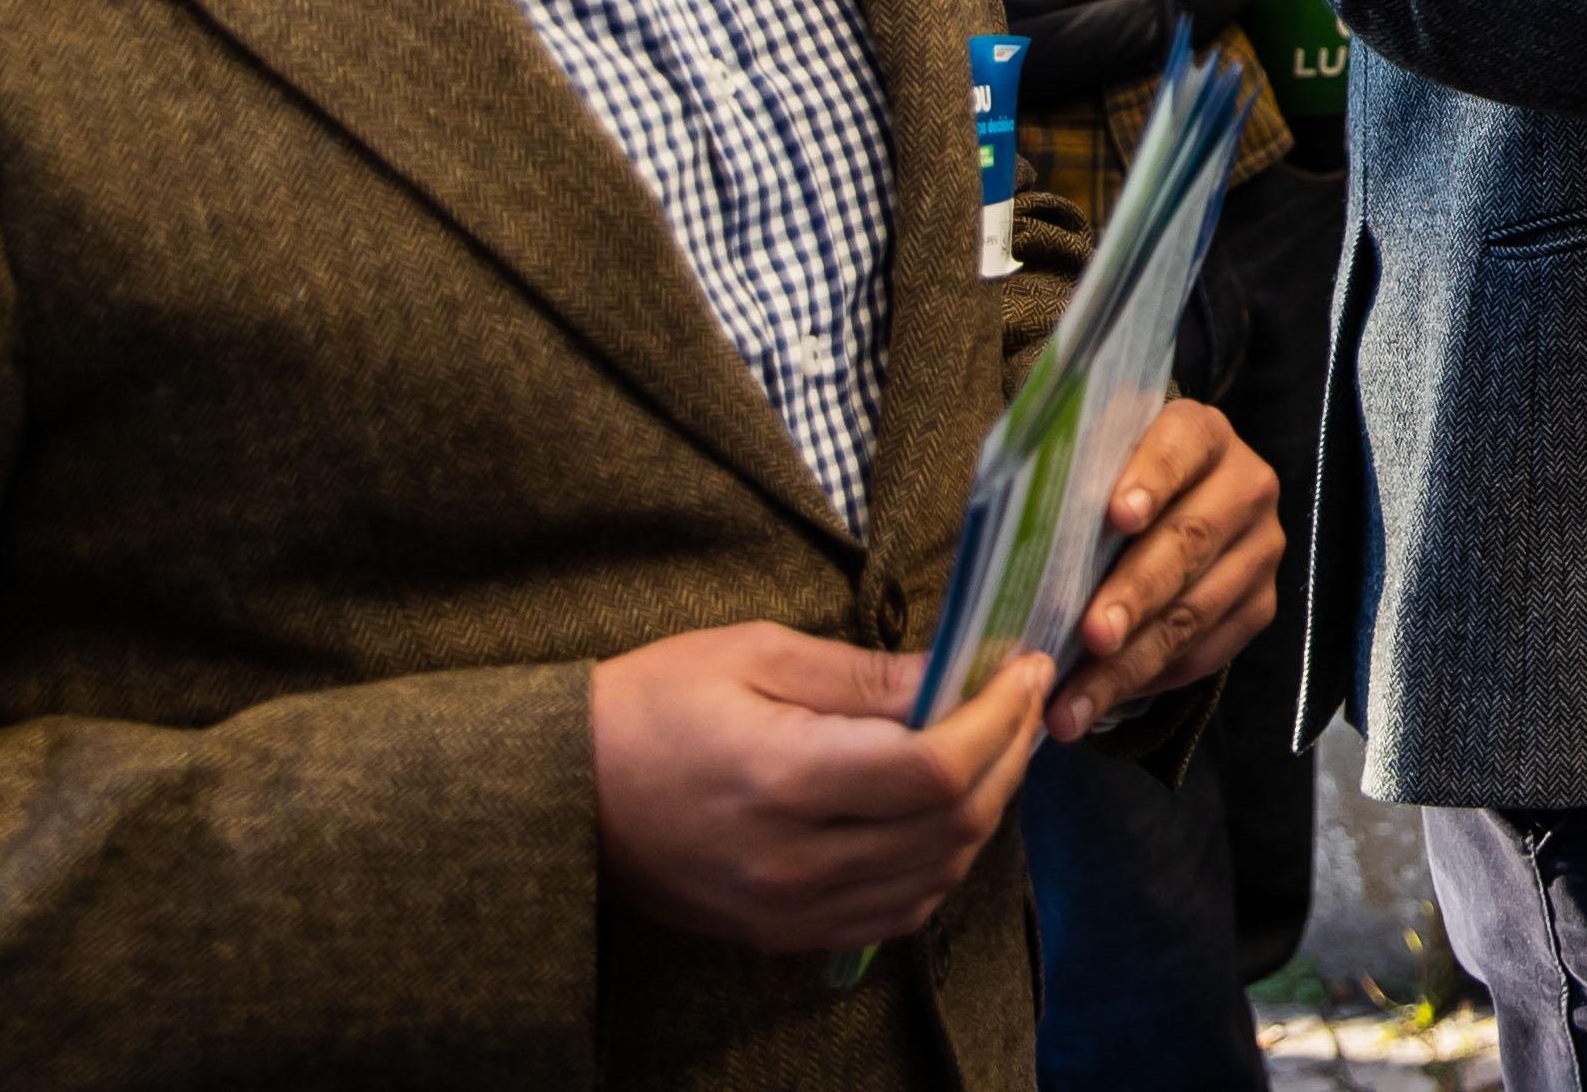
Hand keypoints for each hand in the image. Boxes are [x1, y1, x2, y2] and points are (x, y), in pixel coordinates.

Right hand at [588, 619, 1048, 955]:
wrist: (560, 793)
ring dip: (984, 812)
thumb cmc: (651, 703)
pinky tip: (945, 812)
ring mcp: (787, 909)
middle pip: (949, 825)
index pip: (934, 767)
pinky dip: (939, 864)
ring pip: (934, 877)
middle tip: (1023, 699)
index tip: (1027, 667)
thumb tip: (958, 672)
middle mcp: (793, 860)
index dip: (1000, 718)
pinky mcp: (781, 933)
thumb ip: (863, 676)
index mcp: (783, 778)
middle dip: (1008, 756)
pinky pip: (894, 914)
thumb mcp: (755, 654)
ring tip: (995, 746)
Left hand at [1049, 395, 1285, 740]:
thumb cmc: (1111, 484)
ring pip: (1196, 610)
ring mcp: (1261, 549)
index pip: (1181, 447)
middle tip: (1092, 635)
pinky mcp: (1260, 605)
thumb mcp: (1096, 461)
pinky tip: (1102, 701)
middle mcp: (1246, 485)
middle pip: (1191, 539)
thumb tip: (1015, 528)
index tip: (1117, 516)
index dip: (1151, 479)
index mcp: (1202, 434)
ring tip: (1074, 702)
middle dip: (1136, 592)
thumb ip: (1072, 479)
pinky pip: (1209, 652)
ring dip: (1131, 661)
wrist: (1172, 507)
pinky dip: (1151, 680)